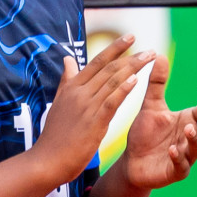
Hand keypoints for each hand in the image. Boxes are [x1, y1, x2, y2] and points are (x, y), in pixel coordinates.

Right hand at [33, 35, 153, 182]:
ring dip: (132, 68)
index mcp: (72, 87)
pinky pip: (111, 101)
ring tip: (150, 57)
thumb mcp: (60, 103)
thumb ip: (67, 81)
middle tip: (150, 49)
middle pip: (108, 69)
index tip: (130, 37)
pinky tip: (136, 80)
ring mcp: (86, 106)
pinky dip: (123, 89)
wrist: (47, 160)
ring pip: (112, 81)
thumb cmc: (56, 135)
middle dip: (130, 56)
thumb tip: (67, 59)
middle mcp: (79, 92)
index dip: (114, 49)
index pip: (96, 62)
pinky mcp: (93, 121)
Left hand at [118, 55, 196, 189]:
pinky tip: (173, 149)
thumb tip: (160, 55)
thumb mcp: (151, 106)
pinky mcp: (175, 172)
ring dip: (195, 138)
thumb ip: (157, 84)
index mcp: (189, 121)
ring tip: (187, 128)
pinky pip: (182, 166)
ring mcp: (186, 156)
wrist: (131, 162)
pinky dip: (179, 158)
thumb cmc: (145, 134)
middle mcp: (192, 138)